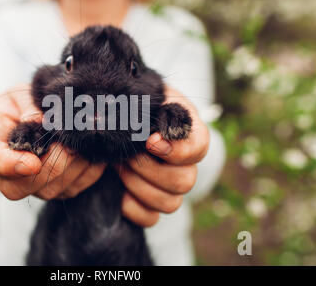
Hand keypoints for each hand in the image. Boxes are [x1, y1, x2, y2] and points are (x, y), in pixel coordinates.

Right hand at [0, 84, 105, 200]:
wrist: (34, 115)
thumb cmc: (22, 104)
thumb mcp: (21, 96)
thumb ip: (31, 110)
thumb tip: (47, 123)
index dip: (11, 166)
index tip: (32, 163)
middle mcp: (8, 175)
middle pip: (29, 183)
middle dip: (54, 162)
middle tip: (68, 139)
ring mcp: (34, 187)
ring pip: (55, 188)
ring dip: (73, 164)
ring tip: (81, 139)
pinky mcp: (60, 189)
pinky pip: (77, 186)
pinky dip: (88, 169)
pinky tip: (90, 149)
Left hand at [118, 86, 209, 226]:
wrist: (116, 119)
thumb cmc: (134, 104)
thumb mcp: (145, 95)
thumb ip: (153, 105)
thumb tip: (153, 131)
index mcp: (189, 134)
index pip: (199, 148)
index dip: (177, 150)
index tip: (149, 141)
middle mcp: (185, 165)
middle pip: (185, 182)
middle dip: (149, 169)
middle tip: (125, 156)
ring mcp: (170, 189)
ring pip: (170, 204)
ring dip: (138, 186)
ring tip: (119, 167)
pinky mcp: (150, 205)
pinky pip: (150, 219)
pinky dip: (132, 208)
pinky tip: (119, 190)